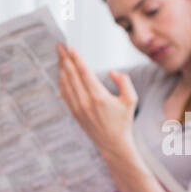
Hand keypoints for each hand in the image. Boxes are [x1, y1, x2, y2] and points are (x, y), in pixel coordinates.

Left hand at [56, 43, 138, 162]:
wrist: (113, 144)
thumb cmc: (124, 121)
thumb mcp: (131, 100)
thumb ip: (124, 82)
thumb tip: (111, 71)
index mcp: (98, 96)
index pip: (84, 73)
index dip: (76, 59)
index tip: (70, 47)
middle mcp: (85, 102)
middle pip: (71, 75)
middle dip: (65, 59)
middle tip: (59, 46)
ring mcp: (77, 108)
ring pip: (65, 84)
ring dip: (61, 69)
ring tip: (59, 56)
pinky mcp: (74, 113)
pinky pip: (65, 94)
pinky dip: (61, 82)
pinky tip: (61, 74)